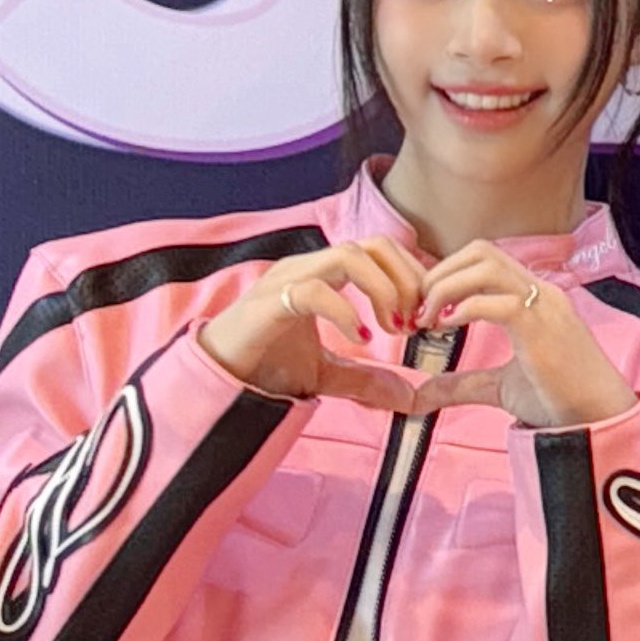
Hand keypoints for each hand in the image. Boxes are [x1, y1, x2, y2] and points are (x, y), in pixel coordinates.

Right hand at [198, 241, 440, 412]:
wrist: (214, 383)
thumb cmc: (264, 368)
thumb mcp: (326, 375)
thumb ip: (366, 379)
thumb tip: (408, 396)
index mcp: (323, 275)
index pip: (382, 250)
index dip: (412, 277)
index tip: (425, 317)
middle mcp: (307, 268)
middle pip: (375, 245)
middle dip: (407, 280)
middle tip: (416, 322)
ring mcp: (285, 280)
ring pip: (349, 256)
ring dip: (384, 291)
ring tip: (394, 329)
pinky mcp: (267, 304)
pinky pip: (314, 291)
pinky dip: (346, 312)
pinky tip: (361, 338)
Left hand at [411, 241, 634, 429]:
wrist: (596, 419)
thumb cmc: (558, 401)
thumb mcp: (499, 387)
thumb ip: (462, 383)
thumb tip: (421, 393)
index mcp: (534, 298)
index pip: (485, 260)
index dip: (447, 274)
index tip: (425, 309)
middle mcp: (540, 292)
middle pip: (481, 251)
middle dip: (440, 273)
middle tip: (420, 310)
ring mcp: (542, 305)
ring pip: (485, 266)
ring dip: (446, 286)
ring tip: (429, 318)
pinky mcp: (540, 327)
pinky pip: (495, 301)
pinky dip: (462, 308)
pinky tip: (446, 328)